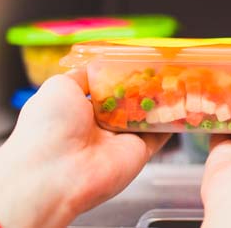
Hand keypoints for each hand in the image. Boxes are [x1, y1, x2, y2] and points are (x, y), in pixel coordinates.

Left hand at [0, 70, 168, 227]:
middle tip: (163, 65)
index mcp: (78, 109)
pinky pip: (159, 134)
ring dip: (160, 99)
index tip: (138, 58)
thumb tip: (98, 65)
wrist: (55, 172)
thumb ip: (83, 75)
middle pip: (129, 100)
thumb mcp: (59, 87)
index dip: (121, 74)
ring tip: (177, 78)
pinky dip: (171, 121)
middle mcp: (100, 125)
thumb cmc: (48, 127)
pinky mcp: (138, 152)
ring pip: (146, 115)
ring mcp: (120, 139)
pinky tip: (182, 102)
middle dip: (144, 84)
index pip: (105, 88)